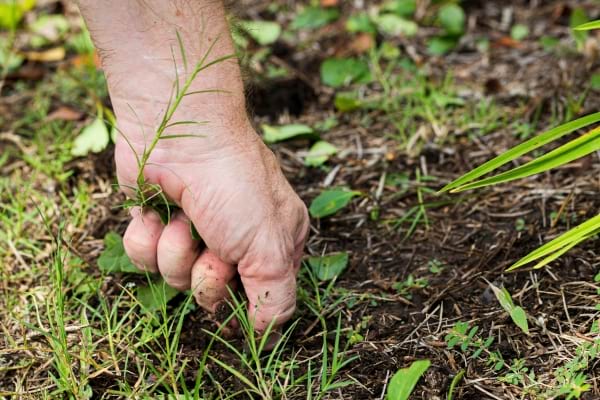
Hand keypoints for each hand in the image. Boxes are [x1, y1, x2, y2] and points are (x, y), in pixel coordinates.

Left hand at [116, 123, 308, 330]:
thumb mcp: (272, 247)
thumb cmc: (235, 184)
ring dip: (176, 252)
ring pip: (176, 278)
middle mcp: (235, 241)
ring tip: (185, 219)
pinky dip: (148, 236)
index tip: (236, 303)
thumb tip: (265, 336)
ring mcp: (194, 231)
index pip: (263, 299)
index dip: (246, 307)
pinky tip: (157, 211)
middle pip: (214, 296)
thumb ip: (276, 298)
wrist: (180, 129)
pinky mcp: (156, 221)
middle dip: (208, 277)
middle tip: (215, 247)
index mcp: (274, 244)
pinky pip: (143, 257)